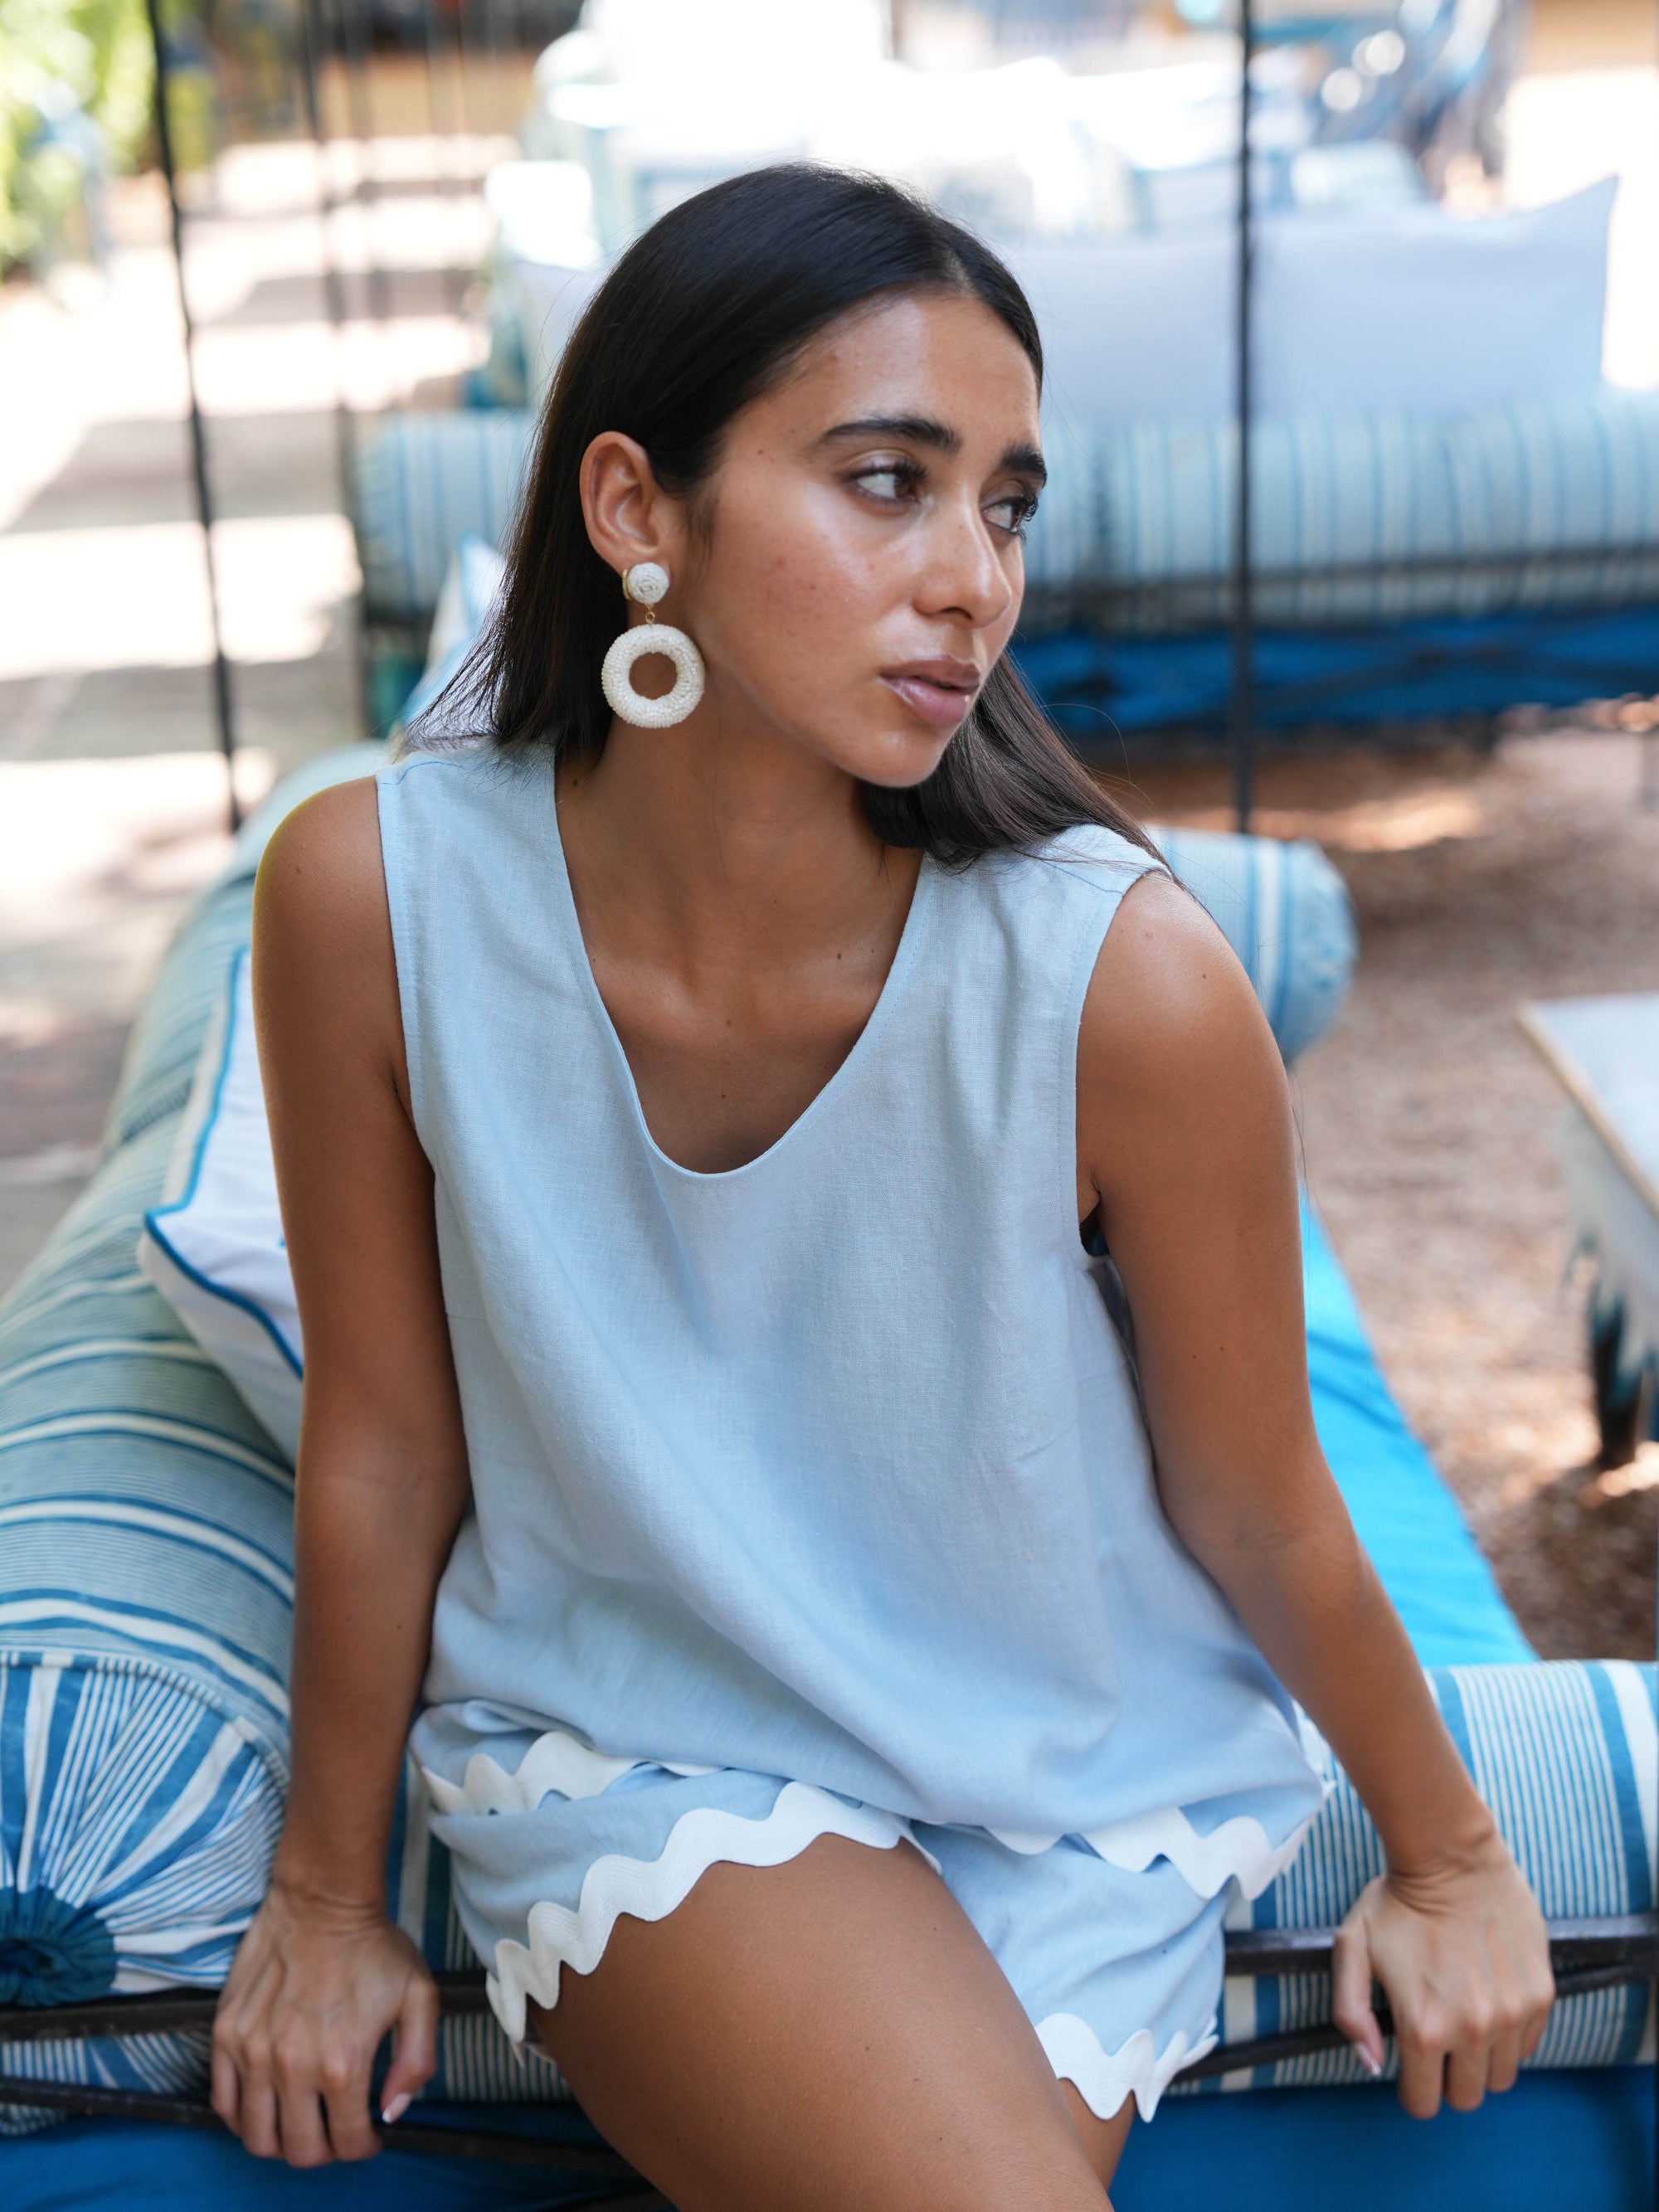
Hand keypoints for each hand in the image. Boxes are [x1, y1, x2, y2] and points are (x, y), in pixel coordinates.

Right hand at [211, 1876, 438, 2163]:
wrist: (322, 1900)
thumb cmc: (373, 1946)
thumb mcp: (419, 1996)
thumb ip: (417, 2061)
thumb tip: (392, 2112)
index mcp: (343, 2064)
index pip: (348, 2143)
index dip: (363, 2147)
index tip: (368, 2136)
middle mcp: (292, 2066)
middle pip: (300, 2151)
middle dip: (324, 2150)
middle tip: (335, 2129)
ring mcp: (253, 2052)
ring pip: (257, 2137)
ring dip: (282, 2140)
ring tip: (301, 2119)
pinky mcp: (226, 2035)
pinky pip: (224, 2103)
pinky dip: (244, 2117)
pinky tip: (266, 2103)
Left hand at [1332, 1826, 1554, 2116]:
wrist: (1452, 1856)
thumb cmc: (1396, 1901)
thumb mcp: (1351, 1949)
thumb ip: (1350, 2013)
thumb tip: (1372, 2065)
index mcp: (1424, 2028)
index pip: (1424, 2102)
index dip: (1413, 2085)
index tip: (1411, 2058)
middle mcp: (1473, 2029)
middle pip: (1467, 2096)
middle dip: (1448, 2075)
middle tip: (1438, 2035)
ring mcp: (1512, 2014)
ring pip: (1501, 2077)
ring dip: (1482, 2057)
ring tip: (1463, 2012)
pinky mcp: (1541, 1995)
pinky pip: (1527, 2044)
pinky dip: (1509, 2032)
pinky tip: (1487, 1993)